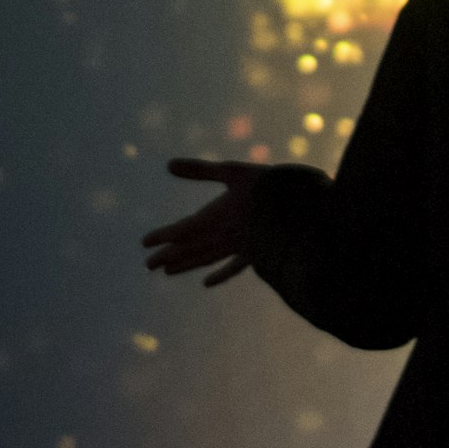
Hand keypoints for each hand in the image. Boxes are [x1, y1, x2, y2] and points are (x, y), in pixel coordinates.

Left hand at [141, 157, 265, 286]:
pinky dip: (220, 275)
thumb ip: (200, 170)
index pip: (183, 230)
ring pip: (207, 258)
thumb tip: (168, 164)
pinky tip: (208, 282)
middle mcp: (224, 236)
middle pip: (191, 248)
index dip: (163, 236)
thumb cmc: (268, 186)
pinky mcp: (256, 253)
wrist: (303, 212)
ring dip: (187, 265)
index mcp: (217, 216)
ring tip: (168, 272)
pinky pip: (233, 268)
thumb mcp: (233, 171)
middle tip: (148, 265)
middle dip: (169, 256)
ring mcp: (239, 247)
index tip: (145, 243)